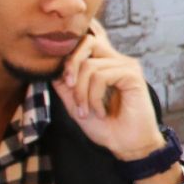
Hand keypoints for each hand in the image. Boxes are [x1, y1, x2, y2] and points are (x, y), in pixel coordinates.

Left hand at [53, 23, 169, 170]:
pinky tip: (100, 111)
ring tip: (86, 111)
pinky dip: (94, 96)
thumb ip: (64, 85)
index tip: (64, 71)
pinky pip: (101, 76)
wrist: (126, 145)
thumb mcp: (75, 104)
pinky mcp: (132, 75)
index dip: (74, 42)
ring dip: (81, 92)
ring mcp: (126, 66)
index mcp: (104, 64)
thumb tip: (51, 68)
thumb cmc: (105, 127)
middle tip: (68, 86)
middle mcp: (116, 61)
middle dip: (70, 64)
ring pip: (90, 65)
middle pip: (87, 41)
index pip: (91, 38)